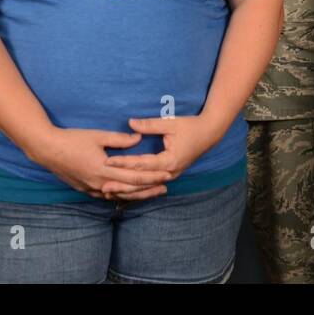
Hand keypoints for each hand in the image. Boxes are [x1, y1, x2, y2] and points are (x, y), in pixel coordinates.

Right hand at [30, 128, 173, 200]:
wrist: (48, 150)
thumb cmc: (72, 140)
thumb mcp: (98, 136)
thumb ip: (119, 139)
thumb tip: (139, 138)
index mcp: (105, 169)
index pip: (135, 176)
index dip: (152, 176)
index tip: (166, 175)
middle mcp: (100, 183)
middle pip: (130, 190)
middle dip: (149, 189)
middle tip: (165, 187)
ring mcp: (92, 188)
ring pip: (119, 195)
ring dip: (136, 195)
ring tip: (151, 193)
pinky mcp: (86, 189)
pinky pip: (107, 196)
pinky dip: (120, 195)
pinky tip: (127, 194)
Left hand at [101, 115, 221, 198]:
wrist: (210, 133)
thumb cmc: (190, 126)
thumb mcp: (170, 123)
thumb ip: (149, 124)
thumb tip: (130, 123)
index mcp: (169, 161)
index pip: (141, 163)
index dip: (124, 162)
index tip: (107, 161)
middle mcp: (170, 172)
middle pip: (143, 181)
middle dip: (123, 184)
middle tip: (103, 186)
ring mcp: (171, 175)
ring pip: (147, 186)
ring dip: (129, 189)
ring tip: (111, 192)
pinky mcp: (171, 174)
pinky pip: (152, 184)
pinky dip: (139, 188)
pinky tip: (126, 190)